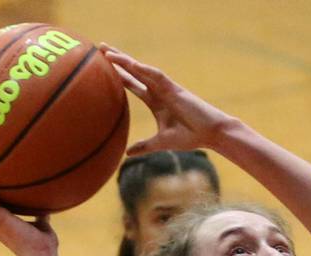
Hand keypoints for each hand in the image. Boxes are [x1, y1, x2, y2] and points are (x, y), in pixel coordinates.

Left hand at [101, 47, 234, 154]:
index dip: (118, 75)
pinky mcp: (175, 89)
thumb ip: (144, 146)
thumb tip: (127, 153)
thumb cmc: (190, 137)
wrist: (211, 133)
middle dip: (117, 60)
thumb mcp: (162, 142)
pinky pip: (157, 76)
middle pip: (134, 71)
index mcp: (155, 102)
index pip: (132, 84)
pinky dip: (144, 69)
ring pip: (141, 69)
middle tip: (100, 47)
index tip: (102, 67)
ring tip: (108, 51)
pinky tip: (131, 63)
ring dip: (125, 60)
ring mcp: (166, 88)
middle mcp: (158, 91)